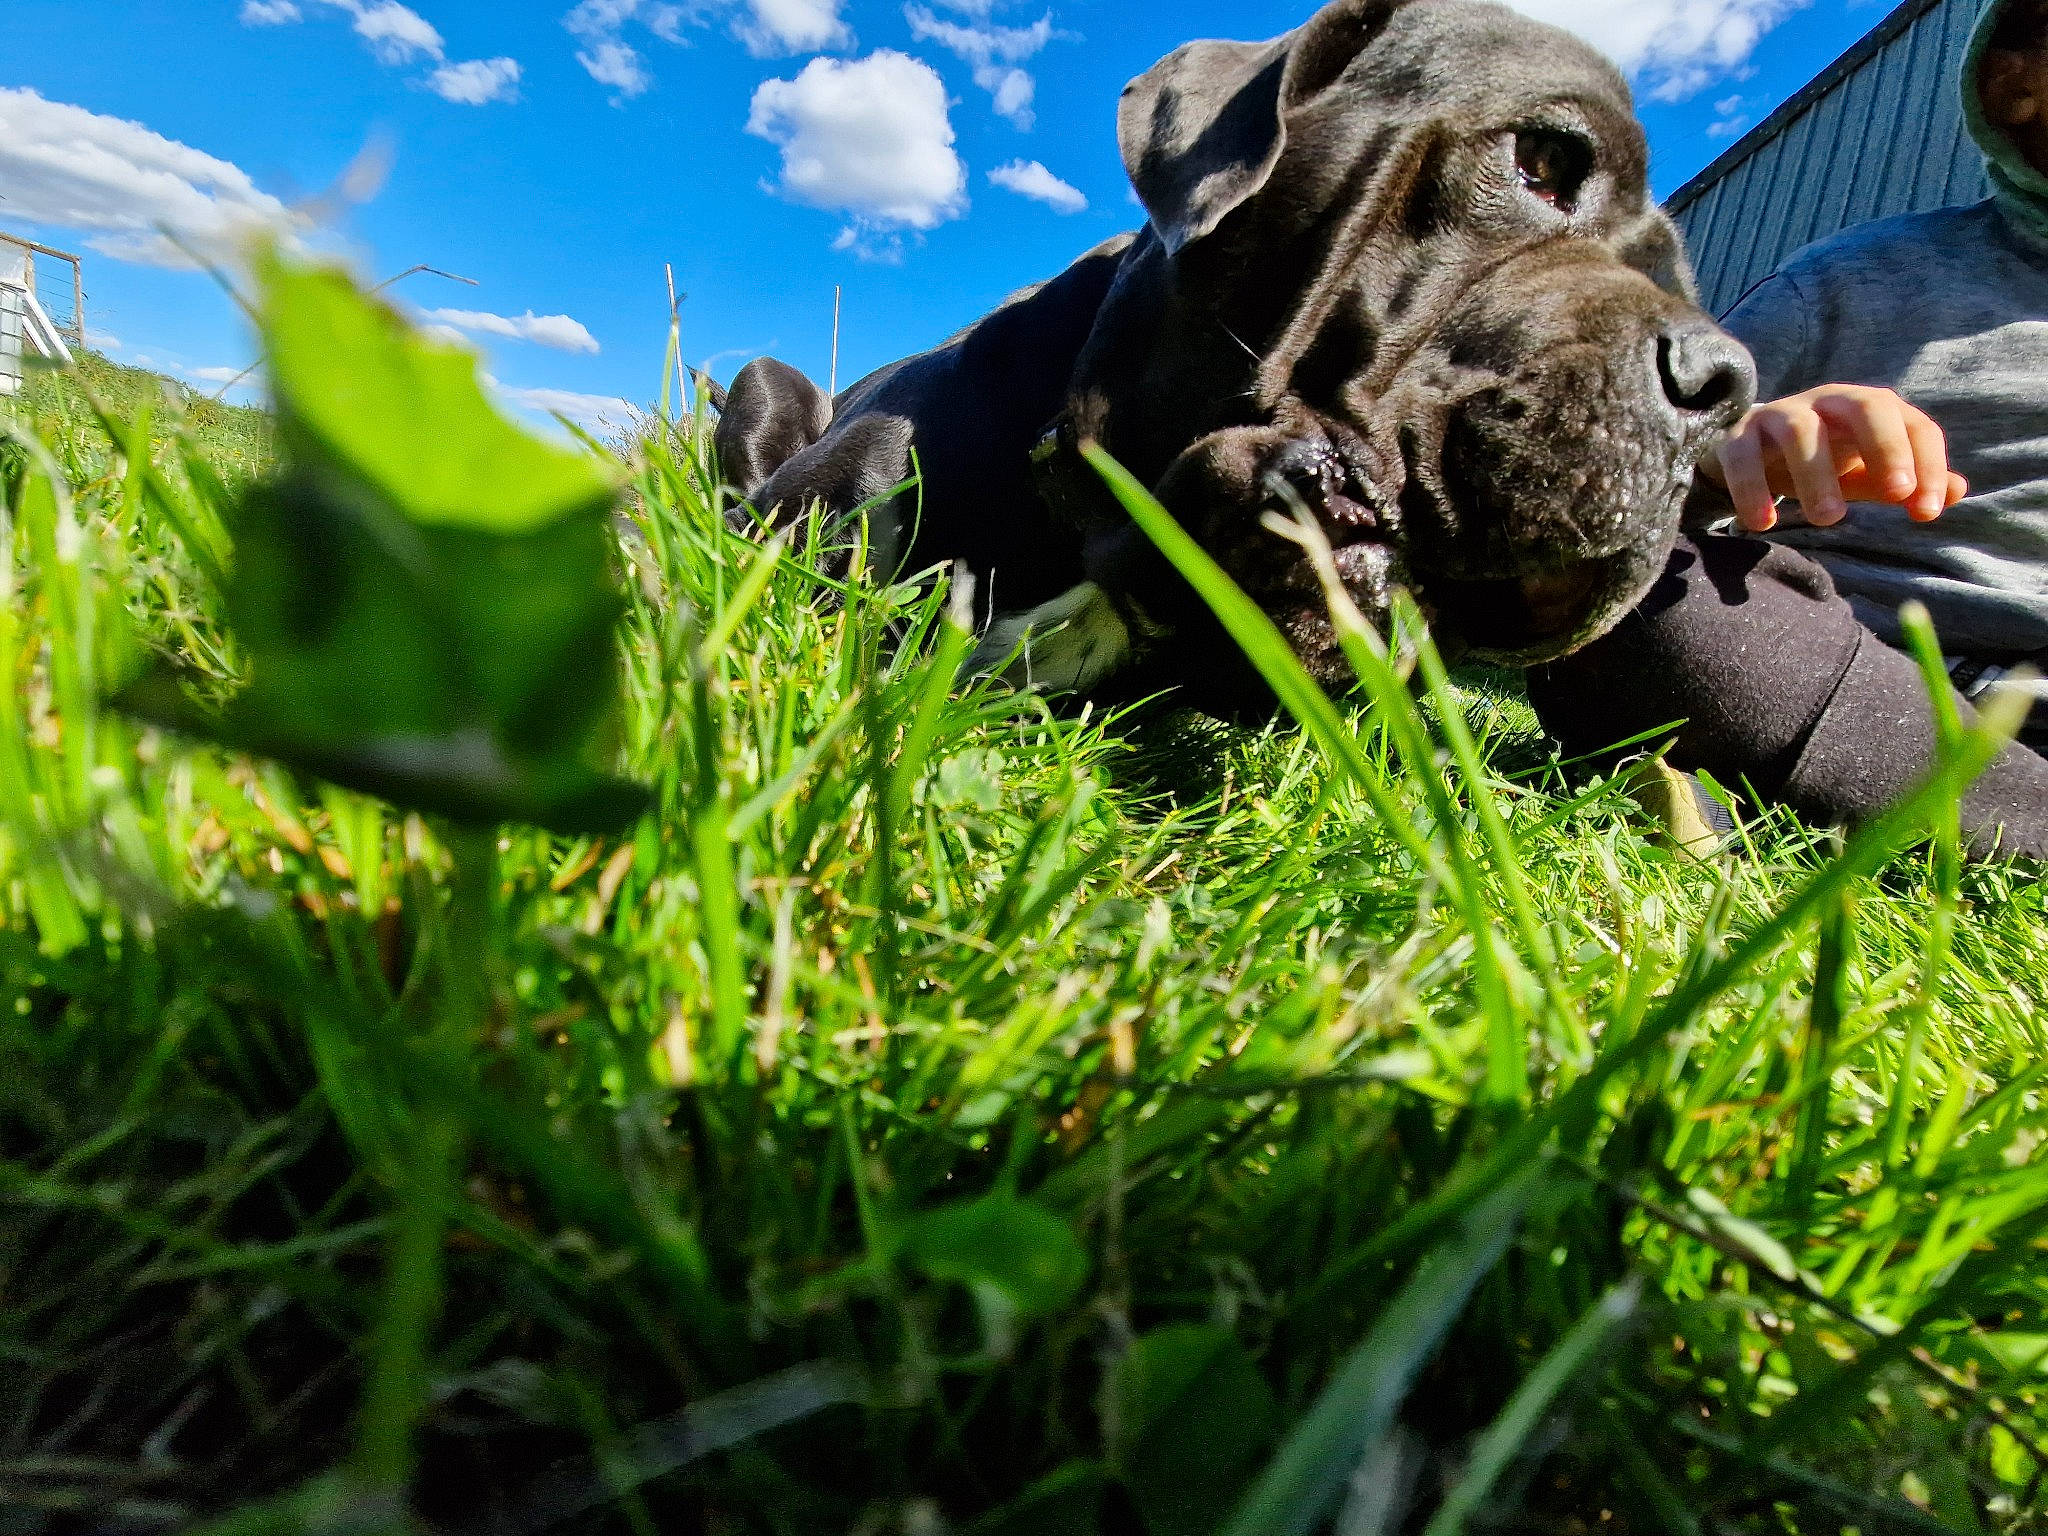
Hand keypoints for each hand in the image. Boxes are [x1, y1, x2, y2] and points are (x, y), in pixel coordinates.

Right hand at [1700, 384, 1967, 532]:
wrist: (1752, 454)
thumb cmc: (1822, 463)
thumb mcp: (1866, 474)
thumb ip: (1906, 483)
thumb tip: (1957, 491)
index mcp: (1869, 408)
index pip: (1913, 425)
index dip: (1927, 464)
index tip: (1926, 512)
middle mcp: (1827, 401)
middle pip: (1864, 406)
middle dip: (1885, 446)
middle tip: (1896, 493)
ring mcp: (1779, 416)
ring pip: (1800, 432)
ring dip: (1816, 475)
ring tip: (1828, 520)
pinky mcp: (1737, 438)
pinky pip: (1742, 458)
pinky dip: (1751, 489)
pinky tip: (1763, 524)